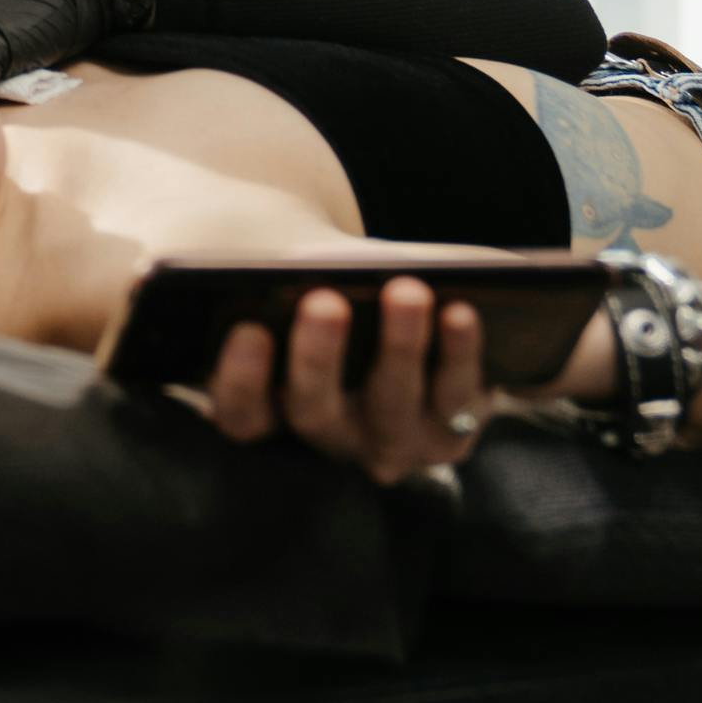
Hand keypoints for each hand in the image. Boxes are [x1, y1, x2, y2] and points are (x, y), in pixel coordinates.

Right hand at [198, 280, 491, 484]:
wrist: (384, 323)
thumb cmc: (308, 292)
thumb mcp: (279, 291)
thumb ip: (260, 281)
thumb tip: (258, 258)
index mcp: (264, 413)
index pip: (240, 415)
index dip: (242, 380)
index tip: (246, 328)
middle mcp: (324, 443)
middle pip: (315, 411)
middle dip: (320, 356)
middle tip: (324, 300)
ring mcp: (390, 444)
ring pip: (391, 407)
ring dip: (401, 347)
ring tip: (405, 290)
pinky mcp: (452, 434)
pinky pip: (457, 398)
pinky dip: (460, 353)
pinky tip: (461, 308)